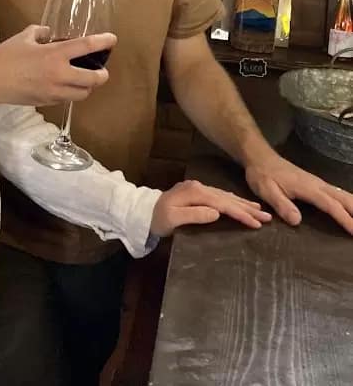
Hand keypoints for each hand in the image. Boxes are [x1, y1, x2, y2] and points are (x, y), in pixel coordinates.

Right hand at [0, 25, 116, 106]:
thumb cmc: (5, 57)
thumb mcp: (24, 37)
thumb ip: (41, 32)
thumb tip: (49, 32)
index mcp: (55, 54)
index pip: (86, 47)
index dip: (103, 42)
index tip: (112, 39)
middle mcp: (59, 74)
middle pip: (93, 79)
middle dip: (102, 75)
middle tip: (102, 70)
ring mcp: (54, 91)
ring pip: (82, 94)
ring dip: (88, 87)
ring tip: (85, 80)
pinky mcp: (47, 102)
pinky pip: (67, 99)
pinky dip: (71, 93)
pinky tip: (66, 87)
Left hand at [150, 179, 271, 237]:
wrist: (142, 212)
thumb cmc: (157, 218)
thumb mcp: (173, 219)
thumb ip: (194, 215)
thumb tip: (217, 213)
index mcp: (195, 192)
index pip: (223, 204)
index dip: (241, 214)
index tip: (256, 224)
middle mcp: (199, 187)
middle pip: (227, 198)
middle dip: (248, 208)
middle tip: (268, 218)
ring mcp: (198, 189)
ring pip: (226, 196)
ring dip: (243, 204)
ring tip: (260, 210)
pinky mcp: (197, 193)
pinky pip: (220, 196)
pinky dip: (232, 200)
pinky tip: (240, 202)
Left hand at [245, 154, 352, 234]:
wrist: (260, 158)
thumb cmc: (262, 175)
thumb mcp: (267, 191)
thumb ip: (282, 205)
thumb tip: (297, 221)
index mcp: (308, 188)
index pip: (330, 205)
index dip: (344, 218)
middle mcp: (317, 184)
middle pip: (343, 198)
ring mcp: (318, 183)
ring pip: (343, 195)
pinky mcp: (316, 184)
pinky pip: (337, 194)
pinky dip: (348, 202)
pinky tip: (351, 209)